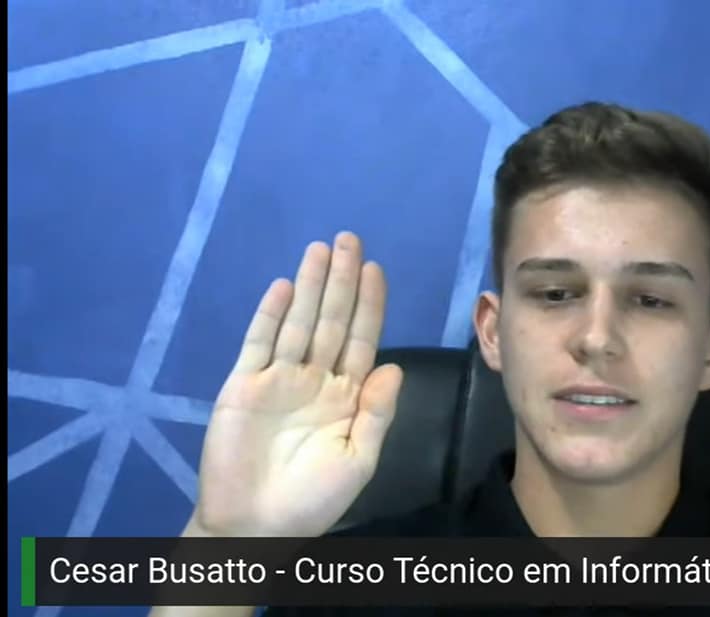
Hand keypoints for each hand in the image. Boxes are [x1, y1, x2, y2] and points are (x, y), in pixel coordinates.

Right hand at [189, 232, 402, 536]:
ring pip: (298, 323)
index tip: (377, 270)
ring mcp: (277, 379)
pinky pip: (259, 343)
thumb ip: (376, 413)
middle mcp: (314, 379)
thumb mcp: (358, 459)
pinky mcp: (243, 385)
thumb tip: (394, 366)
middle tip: (349, 240)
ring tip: (320, 250)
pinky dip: (271, 315)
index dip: (370, 305)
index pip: (362, 340)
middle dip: (341, 281)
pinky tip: (284, 287)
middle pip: (332, 321)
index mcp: (346, 396)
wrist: (255, 527)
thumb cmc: (313, 499)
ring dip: (310, 287)